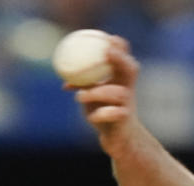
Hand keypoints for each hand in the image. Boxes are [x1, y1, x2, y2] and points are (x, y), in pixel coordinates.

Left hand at [67, 35, 144, 155]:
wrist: (119, 139)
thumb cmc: (104, 113)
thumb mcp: (92, 94)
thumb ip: (82, 82)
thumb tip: (62, 73)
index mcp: (121, 80)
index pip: (124, 58)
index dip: (119, 47)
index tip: (108, 38)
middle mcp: (128, 89)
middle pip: (130, 69)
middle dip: (120, 58)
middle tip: (107, 52)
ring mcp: (128, 104)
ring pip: (118, 93)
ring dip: (98, 92)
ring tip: (80, 96)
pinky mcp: (125, 120)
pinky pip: (114, 114)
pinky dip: (100, 114)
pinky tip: (91, 117)